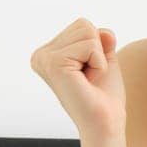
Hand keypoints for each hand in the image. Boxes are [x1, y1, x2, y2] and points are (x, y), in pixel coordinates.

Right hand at [30, 17, 125, 141]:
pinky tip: (87, 80)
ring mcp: (45, 59)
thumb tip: (104, 31)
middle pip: (83, 24)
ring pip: (87, 31)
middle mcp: (41, 55)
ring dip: (98, 56)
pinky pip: (90, 44)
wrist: (105, 121)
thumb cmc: (104, 96)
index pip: (82, 25)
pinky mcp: (53, 64)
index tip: (91, 72)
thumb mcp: (104, 58)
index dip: (97, 48)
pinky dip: (98, 62)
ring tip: (89, 79)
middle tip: (91, 76)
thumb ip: (101, 39)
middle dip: (98, 50)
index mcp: (49, 53)